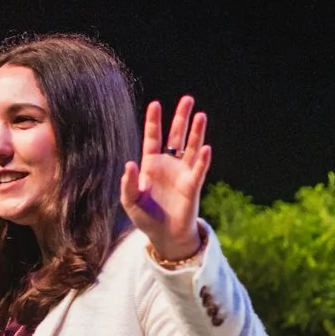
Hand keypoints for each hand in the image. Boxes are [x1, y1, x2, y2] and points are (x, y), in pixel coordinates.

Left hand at [122, 95, 211, 263]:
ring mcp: (182, 174)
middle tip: (188, 99)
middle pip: (176, 136)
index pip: (153, 138)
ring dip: (196, 132)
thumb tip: (130, 163)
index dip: (154, 121)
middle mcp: (169, 165)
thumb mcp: (130, 200)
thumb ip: (128, 182)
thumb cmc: (146, 218)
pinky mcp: (192, 186)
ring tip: (201, 115)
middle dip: (181, 118)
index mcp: (151, 165)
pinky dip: (202, 159)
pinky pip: (198, 169)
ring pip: (190, 147)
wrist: (165, 236)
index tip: (155, 104)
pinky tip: (206, 147)